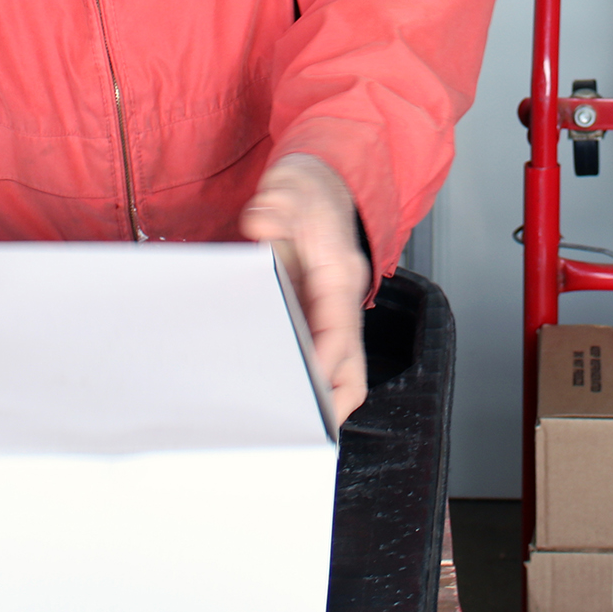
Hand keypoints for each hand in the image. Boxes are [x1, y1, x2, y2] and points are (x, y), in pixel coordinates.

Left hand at [241, 154, 371, 425]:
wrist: (325, 178)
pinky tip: (274, 392)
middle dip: (329, 405)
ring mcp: (331, 310)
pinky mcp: (316, 313)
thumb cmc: (310, 188)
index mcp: (339, 276)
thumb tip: (261, 222)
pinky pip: (320, 359)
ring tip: (284, 426)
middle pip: (350, 369)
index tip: (298, 392)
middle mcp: (342, 299)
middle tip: (294, 433)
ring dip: (320, 399)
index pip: (339, 334)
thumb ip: (278, 204)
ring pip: (340, 370)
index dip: (321, 366)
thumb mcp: (293, 185)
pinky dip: (307, 382)